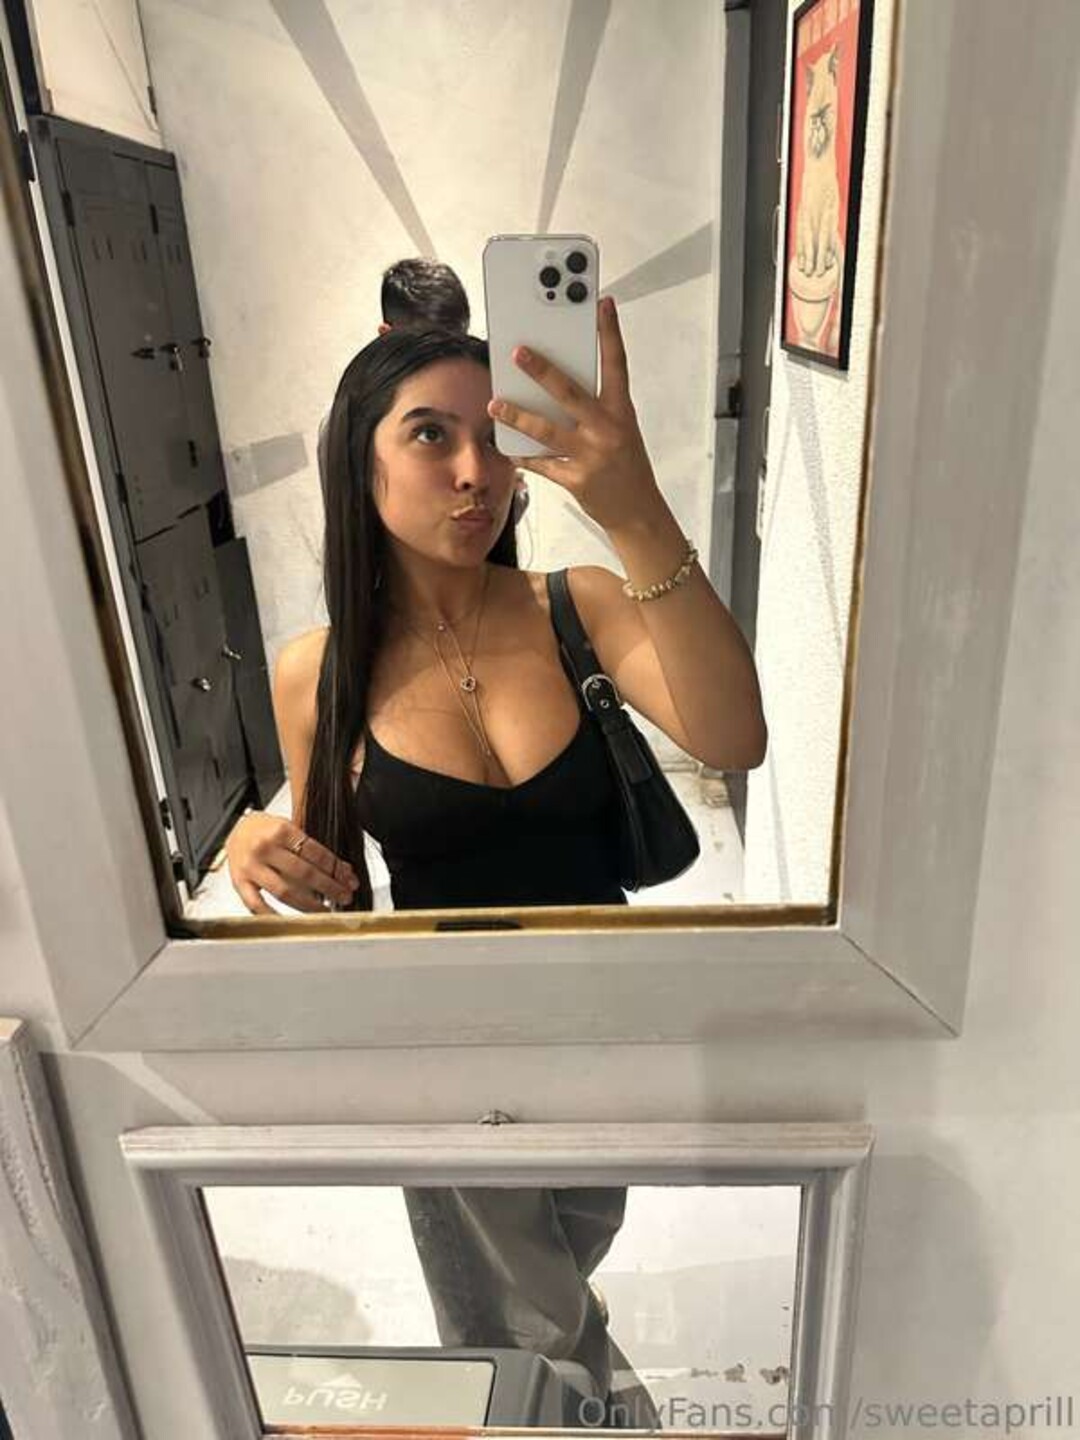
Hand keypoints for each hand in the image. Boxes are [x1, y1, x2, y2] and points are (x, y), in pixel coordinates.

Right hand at [224, 811, 358, 914]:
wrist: (236, 829)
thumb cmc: (266, 830)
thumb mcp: (291, 830)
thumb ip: (314, 850)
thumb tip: (344, 871)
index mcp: (281, 830)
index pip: (316, 853)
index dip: (336, 869)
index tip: (349, 880)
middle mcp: (264, 848)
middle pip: (304, 873)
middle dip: (329, 887)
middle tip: (344, 896)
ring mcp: (250, 867)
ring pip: (284, 891)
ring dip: (309, 904)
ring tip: (325, 911)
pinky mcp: (238, 883)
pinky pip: (256, 904)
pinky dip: (273, 915)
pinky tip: (290, 921)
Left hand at [487, 295, 662, 533]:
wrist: (638, 512)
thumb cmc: (627, 466)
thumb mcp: (621, 429)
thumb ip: (595, 408)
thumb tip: (554, 387)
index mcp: (621, 412)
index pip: (617, 364)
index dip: (610, 332)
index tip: (601, 304)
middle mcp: (608, 430)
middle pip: (570, 392)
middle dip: (542, 371)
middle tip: (518, 353)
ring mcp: (591, 456)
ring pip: (547, 430)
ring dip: (517, 416)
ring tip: (495, 405)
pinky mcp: (576, 480)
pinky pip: (542, 464)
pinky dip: (523, 456)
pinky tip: (508, 448)